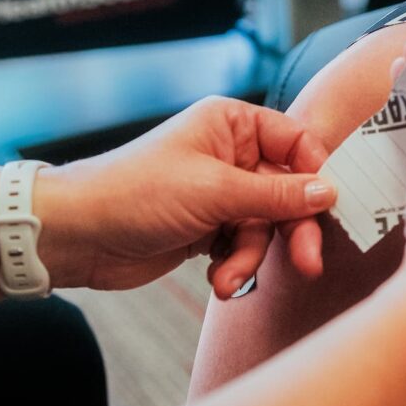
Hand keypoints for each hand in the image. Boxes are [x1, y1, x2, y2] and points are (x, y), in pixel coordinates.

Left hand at [36, 96, 335, 295]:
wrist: (77, 236)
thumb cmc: (134, 193)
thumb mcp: (215, 191)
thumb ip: (276, 193)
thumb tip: (327, 192)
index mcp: (231, 126)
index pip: (296, 142)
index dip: (314, 175)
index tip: (325, 208)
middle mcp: (230, 155)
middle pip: (288, 191)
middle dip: (292, 230)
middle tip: (307, 263)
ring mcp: (220, 193)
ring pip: (266, 226)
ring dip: (251, 256)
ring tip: (228, 278)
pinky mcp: (208, 227)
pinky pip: (244, 246)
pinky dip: (236, 265)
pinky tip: (219, 279)